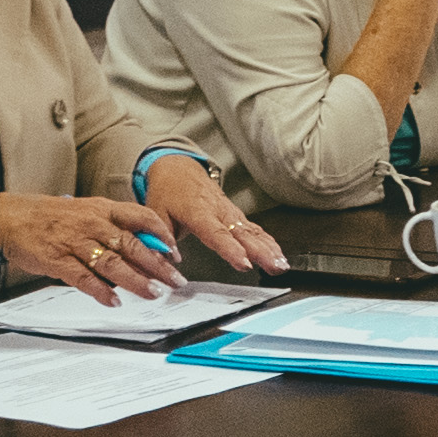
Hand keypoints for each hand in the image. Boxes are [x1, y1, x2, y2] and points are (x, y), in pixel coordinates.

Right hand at [0, 193, 183, 305]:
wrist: (13, 216)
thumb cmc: (56, 216)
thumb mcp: (91, 212)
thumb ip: (117, 227)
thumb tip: (146, 249)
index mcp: (105, 210)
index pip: (143, 218)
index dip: (163, 235)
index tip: (177, 253)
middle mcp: (94, 224)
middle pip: (133, 245)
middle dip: (158, 265)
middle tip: (175, 280)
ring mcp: (76, 242)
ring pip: (112, 263)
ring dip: (135, 281)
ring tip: (152, 293)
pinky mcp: (57, 260)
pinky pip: (83, 277)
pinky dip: (100, 291)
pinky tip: (114, 301)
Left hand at [144, 157, 286, 276]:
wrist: (179, 170)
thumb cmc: (168, 192)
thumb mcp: (155, 214)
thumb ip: (162, 239)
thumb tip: (168, 261)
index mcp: (198, 212)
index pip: (217, 234)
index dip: (231, 249)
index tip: (244, 263)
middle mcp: (220, 211)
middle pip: (244, 234)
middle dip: (262, 252)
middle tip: (275, 267)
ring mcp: (231, 213)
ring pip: (254, 232)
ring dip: (270, 249)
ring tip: (281, 265)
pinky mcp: (237, 216)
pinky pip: (255, 230)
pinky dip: (269, 243)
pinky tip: (278, 255)